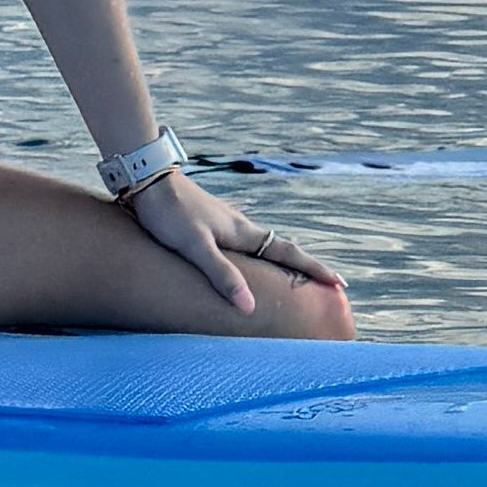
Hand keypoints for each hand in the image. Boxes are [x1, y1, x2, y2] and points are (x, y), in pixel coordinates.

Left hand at [126, 170, 347, 325]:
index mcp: (242, 232)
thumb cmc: (170, 213)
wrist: (148, 178)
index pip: (288, 253)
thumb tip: (250, 308)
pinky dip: (255, 256)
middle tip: (324, 284)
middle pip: (280, 248)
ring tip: (291, 277)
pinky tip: (243, 262)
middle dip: (303, 267)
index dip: (314, 269)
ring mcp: (224, 224)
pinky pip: (242, 244)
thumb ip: (222, 275)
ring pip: (261, 245)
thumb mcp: (196, 247)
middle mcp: (239, 227)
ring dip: (280, 260)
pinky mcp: (207, 224)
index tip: (339, 282)